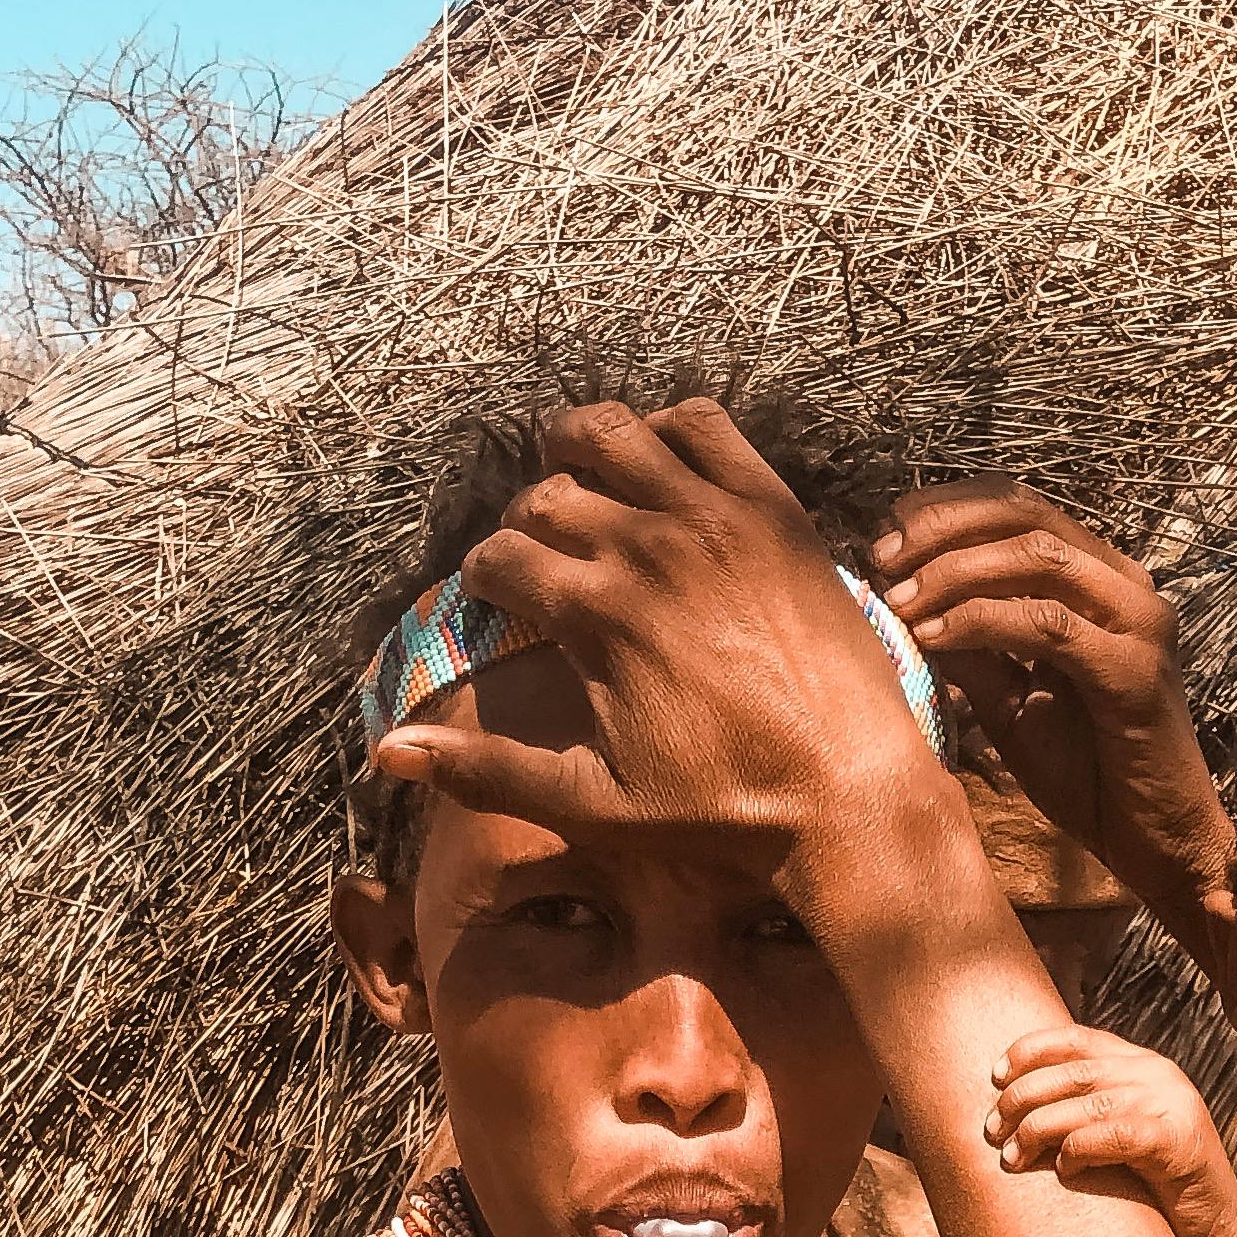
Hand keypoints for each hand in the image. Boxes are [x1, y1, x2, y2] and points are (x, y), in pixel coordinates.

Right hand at [370, 399, 945, 857]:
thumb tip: (388, 754)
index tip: (500, 602)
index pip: (502, 559)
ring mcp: (714, 518)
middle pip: (548, 493)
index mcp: (598, 615)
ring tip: (575, 476)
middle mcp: (648, 548)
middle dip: (528, 522)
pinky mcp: (772, 508)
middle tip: (541, 556)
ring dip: (579, 448)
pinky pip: (703, 424)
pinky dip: (667, 428)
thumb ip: (489, 770)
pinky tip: (659, 466)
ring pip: (613, 432)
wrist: (849, 794)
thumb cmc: (723, 811)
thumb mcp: (595, 803)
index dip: (488, 581)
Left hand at [871, 483, 1233, 928]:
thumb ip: (971, 650)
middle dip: (944, 527)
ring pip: (1036, 557)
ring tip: (900, 601)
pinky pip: (1047, 625)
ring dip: (956, 571)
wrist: (1156, 843)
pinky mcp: (1135, 669)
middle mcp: (1125, 584)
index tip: (888, 536)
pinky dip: (982, 622)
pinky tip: (934, 636)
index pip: (1020, 508)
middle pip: (1025, 514)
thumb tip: (904, 601)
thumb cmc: (1088, 776)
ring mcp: (1138, 621)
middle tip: (883, 557)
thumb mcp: (1011, 702)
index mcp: (1100, 580)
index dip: (949, 510)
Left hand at [986, 1025, 1236, 1236]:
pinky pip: (1113, 1135)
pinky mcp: (1178, 1141)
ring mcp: (1172, 1104)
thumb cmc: (1157, 1190)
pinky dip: (1078, 1150)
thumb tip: (1019, 1104)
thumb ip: (1088, 1111)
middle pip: (1073, 1072)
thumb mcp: (1120, 1137)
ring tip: (1010, 1156)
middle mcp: (1158, 1074)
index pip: (1077, 1039)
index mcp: (1142, 1065)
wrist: (1219, 1230)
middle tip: (991, 1130)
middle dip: (1022, 1098)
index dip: (1029, 1051)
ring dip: (1038, 1129)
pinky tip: (1062, 1171)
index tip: (994, 1076)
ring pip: (1086, 1103)